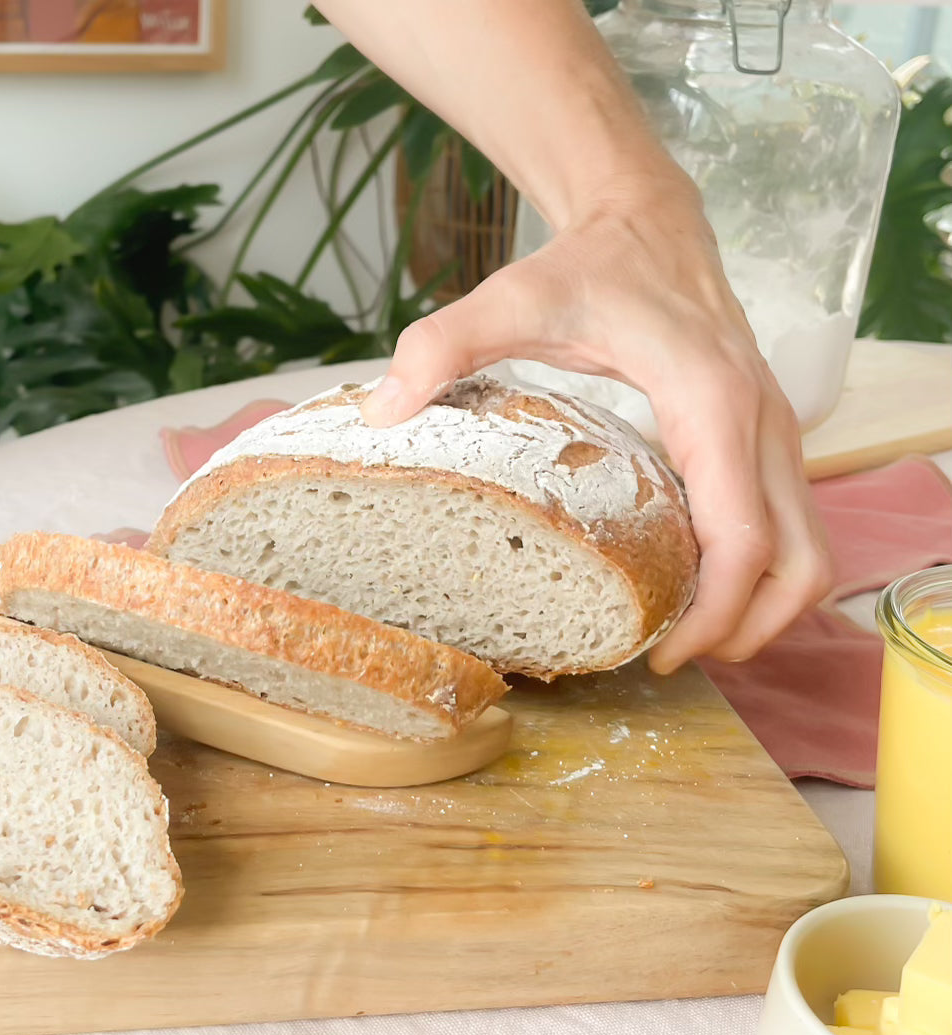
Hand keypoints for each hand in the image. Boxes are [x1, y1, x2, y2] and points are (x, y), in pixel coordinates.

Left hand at [359, 176, 833, 672]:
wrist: (645, 219)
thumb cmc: (589, 267)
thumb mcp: (511, 298)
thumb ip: (443, 345)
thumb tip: (382, 410)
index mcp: (712, 402)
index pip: (743, 534)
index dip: (714, 610)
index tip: (664, 654)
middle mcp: (763, 421)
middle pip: (799, 558)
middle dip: (752, 626)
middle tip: (679, 658)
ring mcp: (775, 430)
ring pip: (810, 545)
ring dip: (766, 605)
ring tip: (692, 637)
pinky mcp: (766, 435)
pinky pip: (788, 521)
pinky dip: (760, 569)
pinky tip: (695, 585)